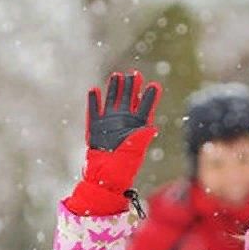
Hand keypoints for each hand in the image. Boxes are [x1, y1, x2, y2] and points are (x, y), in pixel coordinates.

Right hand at [62, 71, 162, 215]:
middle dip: (131, 86)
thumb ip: (142, 137)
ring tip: (116, 75)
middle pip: (128, 99)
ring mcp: (109, 123)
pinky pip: (94, 111)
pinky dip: (94, 101)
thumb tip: (152, 128)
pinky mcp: (95, 127)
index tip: (154, 85)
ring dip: (113, 88)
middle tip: (135, 74)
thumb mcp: (137, 150)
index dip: (149, 96)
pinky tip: (95, 90)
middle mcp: (123, 121)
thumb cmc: (124, 164)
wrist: (106, 175)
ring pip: (112, 101)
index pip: (144, 107)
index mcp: (137, 125)